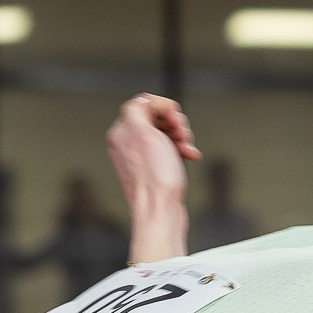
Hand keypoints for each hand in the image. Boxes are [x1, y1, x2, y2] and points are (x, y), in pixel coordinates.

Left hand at [106, 94, 199, 212]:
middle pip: (157, 117)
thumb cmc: (154, 178)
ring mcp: (141, 158)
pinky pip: (170, 150)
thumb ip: (138, 108)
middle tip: (182, 134)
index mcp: (121, 132)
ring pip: (166, 133)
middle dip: (175, 122)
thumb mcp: (143, 132)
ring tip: (187, 148)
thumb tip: (145, 101)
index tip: (174, 117)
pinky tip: (190, 156)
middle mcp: (128, 144)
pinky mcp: (154, 170)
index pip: (144, 103)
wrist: (161, 212)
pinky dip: (182, 150)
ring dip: (181, 136)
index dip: (163, 106)